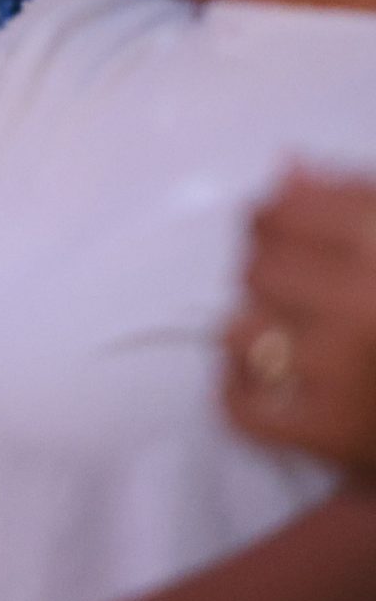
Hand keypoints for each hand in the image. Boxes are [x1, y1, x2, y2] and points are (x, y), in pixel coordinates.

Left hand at [224, 171, 375, 480]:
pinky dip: (240, 392)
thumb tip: (287, 168)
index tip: (283, 233)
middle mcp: (365, 301)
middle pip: (254, 268)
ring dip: (256, 334)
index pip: (281, 211)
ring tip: (299, 340)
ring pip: (238, 329)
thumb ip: (353, 201)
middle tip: (305, 296)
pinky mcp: (329, 431)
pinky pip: (239, 404)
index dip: (274, 219)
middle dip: (269, 277)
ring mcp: (344, 368)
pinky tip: (268, 381)